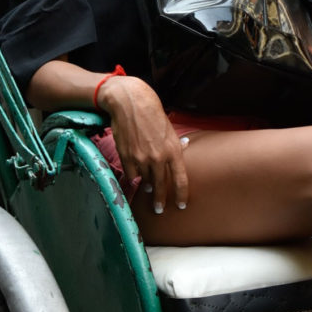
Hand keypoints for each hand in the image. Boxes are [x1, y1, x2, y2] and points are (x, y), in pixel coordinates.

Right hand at [97, 75, 188, 213]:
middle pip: (162, 186)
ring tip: (148, 189)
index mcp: (173, 150)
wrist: (130, 102)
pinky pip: (132, 174)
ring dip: (147, 185)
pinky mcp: (127, 156)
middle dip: (161, 200)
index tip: (181, 205)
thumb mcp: (169, 128)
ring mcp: (142, 158)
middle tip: (160, 209)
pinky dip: (134, 176)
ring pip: (146, 180)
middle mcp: (158, 157)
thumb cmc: (152, 113)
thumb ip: (175, 143)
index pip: (181, 180)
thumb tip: (184, 146)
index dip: (181, 195)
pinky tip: (136, 176)